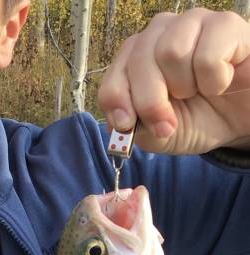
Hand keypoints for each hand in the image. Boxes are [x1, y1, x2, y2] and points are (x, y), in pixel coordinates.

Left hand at [98, 8, 249, 154]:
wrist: (242, 119)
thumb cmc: (201, 118)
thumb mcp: (163, 135)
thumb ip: (138, 129)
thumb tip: (123, 122)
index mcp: (138, 57)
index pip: (113, 74)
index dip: (118, 102)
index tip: (129, 125)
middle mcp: (161, 33)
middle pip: (141, 60)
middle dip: (152, 102)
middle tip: (169, 122)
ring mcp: (192, 23)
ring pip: (172, 52)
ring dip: (187, 87)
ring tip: (200, 91)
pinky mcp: (225, 24)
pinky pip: (208, 56)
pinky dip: (215, 81)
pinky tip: (222, 80)